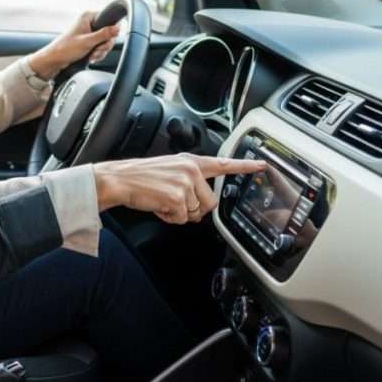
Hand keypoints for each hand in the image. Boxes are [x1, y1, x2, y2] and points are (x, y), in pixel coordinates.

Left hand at [29, 10, 119, 78]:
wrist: (55, 59)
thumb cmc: (65, 48)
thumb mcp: (87, 41)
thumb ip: (104, 34)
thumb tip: (117, 28)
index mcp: (88, 17)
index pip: (109, 19)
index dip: (110, 32)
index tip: (105, 41)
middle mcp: (89, 23)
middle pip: (109, 33)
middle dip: (104, 45)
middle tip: (97, 51)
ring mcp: (89, 32)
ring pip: (105, 42)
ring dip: (101, 51)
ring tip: (92, 55)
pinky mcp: (89, 41)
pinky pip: (100, 47)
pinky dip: (98, 54)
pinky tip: (91, 57)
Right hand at [92, 154, 266, 224]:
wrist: (120, 179)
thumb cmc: (140, 178)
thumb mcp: (169, 170)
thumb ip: (189, 180)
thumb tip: (201, 203)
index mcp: (191, 162)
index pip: (223, 164)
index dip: (245, 167)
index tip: (262, 165)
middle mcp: (191, 169)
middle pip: (209, 203)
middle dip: (193, 209)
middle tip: (172, 201)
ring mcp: (186, 183)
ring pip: (196, 213)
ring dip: (179, 213)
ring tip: (162, 200)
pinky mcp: (178, 197)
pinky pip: (182, 219)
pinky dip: (169, 218)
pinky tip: (158, 206)